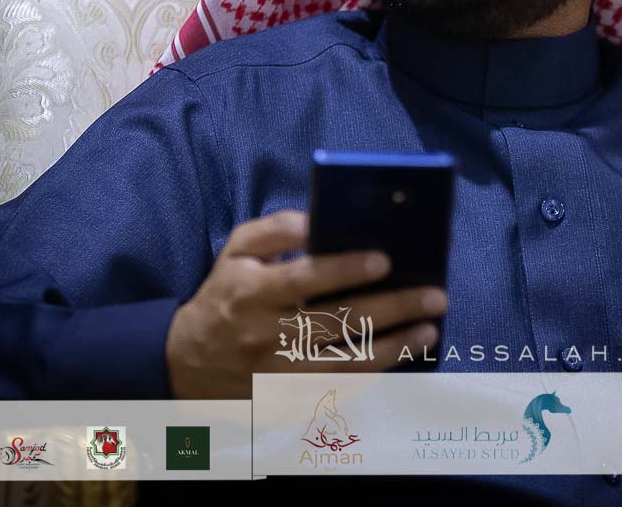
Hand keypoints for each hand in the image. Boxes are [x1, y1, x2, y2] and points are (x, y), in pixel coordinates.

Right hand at [163, 209, 447, 397]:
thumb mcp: (235, 252)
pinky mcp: (288, 401)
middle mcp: (267, 335)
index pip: (305, 278)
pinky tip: (403, 357)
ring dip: (396, 345)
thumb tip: (316, 220)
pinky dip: (374, 374)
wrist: (186, 363)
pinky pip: (339, 389)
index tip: (385, 259)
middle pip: (338, 322)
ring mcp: (279, 374)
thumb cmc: (224, 296)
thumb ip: (273, 229)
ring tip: (430, 328)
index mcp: (253, 292)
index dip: (346, 269)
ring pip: (347, 361)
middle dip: (392, 307)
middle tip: (435, 296)